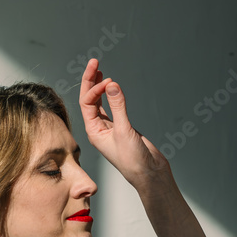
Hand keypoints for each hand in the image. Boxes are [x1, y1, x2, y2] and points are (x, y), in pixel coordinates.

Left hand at [78, 58, 172, 188]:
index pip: (87, 103)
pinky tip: (111, 87)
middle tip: (94, 62)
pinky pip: (112, 107)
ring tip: (98, 70)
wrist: (149, 174)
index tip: (108, 81)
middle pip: (90, 100)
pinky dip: (110, 95)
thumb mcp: (125, 131)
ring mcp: (110, 127)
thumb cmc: (133, 160)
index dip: (94, 88)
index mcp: (93, 131)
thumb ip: (118, 107)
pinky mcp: (122, 127)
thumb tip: (111, 85)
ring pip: (99, 103)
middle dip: (91, 81)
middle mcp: (98, 128)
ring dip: (98, 86)